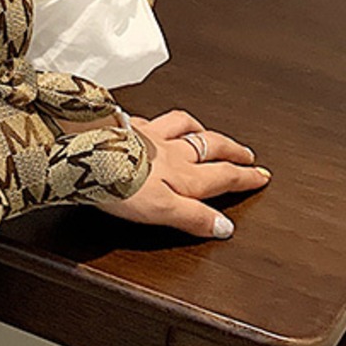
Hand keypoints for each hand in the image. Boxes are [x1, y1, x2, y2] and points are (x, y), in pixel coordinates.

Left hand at [93, 108, 270, 239]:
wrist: (83, 150)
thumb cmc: (120, 181)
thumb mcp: (163, 210)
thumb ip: (194, 218)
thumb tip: (224, 227)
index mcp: (183, 174)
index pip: (223, 175)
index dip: (245, 178)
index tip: (261, 176)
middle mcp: (170, 150)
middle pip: (210, 146)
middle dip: (232, 150)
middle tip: (247, 153)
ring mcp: (147, 134)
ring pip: (182, 125)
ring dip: (199, 128)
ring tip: (207, 131)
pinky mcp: (124, 126)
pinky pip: (150, 119)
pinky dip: (160, 120)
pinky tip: (155, 122)